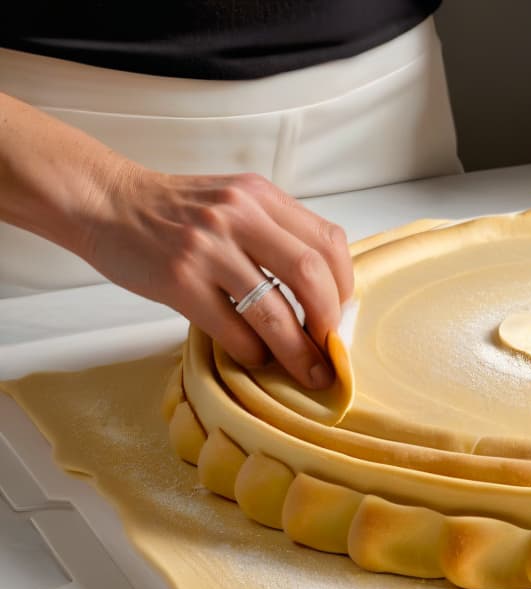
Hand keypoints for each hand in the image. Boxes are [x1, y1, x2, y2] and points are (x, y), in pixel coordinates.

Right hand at [84, 165, 352, 388]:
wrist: (106, 202)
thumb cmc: (175, 211)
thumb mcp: (234, 201)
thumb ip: (274, 232)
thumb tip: (323, 293)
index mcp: (260, 196)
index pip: (327, 242)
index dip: (344, 285)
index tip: (341, 312)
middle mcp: (238, 216)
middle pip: (311, 275)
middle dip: (329, 320)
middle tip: (329, 347)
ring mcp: (207, 248)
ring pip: (274, 311)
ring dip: (297, 351)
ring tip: (307, 371)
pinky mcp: (179, 281)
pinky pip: (233, 330)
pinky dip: (253, 351)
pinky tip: (255, 356)